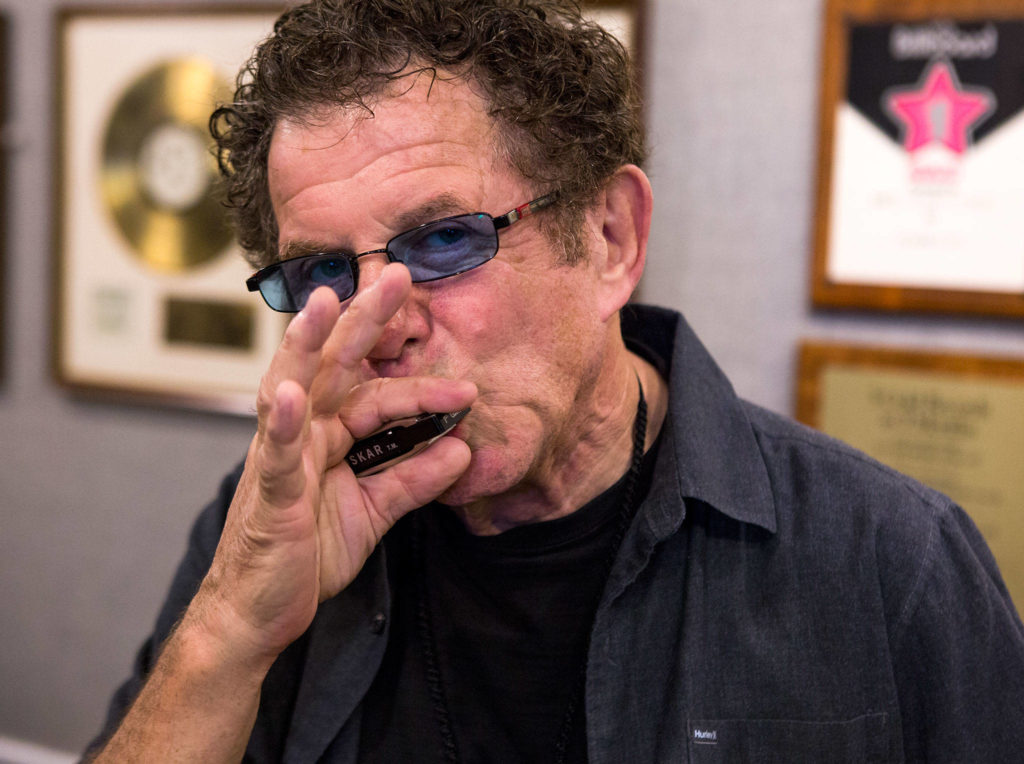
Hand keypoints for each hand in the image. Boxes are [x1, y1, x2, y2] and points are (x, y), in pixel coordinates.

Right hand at [190, 264, 474, 666]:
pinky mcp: (269, 491)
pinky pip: (274, 452)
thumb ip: (414, 480)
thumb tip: (461, 451)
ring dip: (307, 344)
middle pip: (333, 365)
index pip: (376, 396)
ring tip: (324, 302)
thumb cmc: (307, 554)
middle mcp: (302, 432)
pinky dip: (280, 422)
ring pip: (291, 388)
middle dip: (363, 318)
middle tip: (396, 274)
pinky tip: (289, 394)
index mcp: (327, 435)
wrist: (261, 611)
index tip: (466, 388)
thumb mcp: (373, 512)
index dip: (420, 388)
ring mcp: (280, 456)